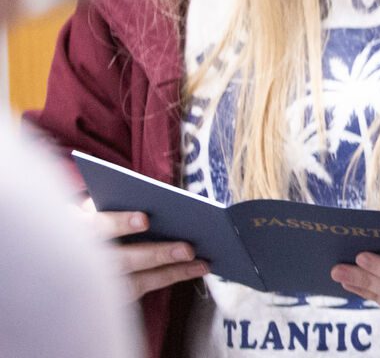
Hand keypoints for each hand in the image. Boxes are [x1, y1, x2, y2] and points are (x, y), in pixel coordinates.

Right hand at [80, 196, 209, 298]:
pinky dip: (169, 277)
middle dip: (155, 255)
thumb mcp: (87, 210)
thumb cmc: (85, 222)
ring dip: (170, 272)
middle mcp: (82, 261)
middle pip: (120, 260)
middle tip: (187, 250)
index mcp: (76, 229)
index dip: (119, 223)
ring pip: (133, 283)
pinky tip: (194, 270)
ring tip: (201, 263)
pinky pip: (141, 289)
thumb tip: (150, 197)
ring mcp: (93, 284)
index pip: (96, 227)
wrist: (63, 260)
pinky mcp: (107, 297)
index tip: (145, 220)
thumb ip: (110, 203)